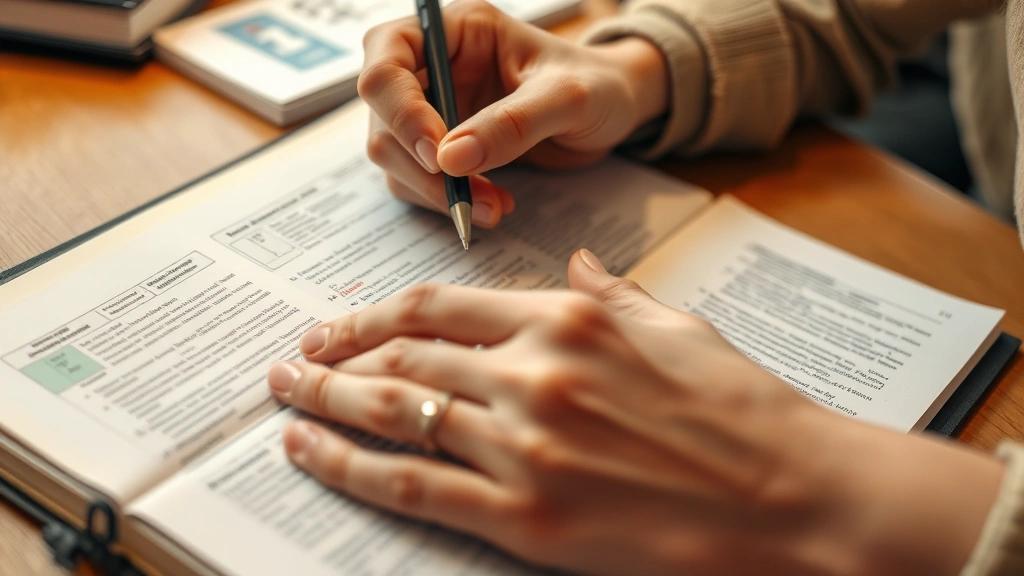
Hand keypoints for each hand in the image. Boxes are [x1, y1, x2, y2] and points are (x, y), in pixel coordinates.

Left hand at [267, 250, 1002, 575]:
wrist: (795, 499)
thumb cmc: (743, 409)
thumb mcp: (676, 325)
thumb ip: (607, 292)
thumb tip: (568, 265)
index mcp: (566, 320)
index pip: (440, 306)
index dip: (374, 313)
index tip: (338, 323)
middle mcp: (532, 374)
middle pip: (401, 356)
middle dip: (333, 357)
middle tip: (293, 362)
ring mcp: (524, 447)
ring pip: (392, 414)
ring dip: (324, 405)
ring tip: (283, 402)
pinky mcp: (527, 518)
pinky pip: (415, 487)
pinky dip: (351, 469)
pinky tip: (312, 455)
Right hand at [358, 0, 668, 227]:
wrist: (614, 110)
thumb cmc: (596, 85)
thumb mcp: (566, 97)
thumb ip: (512, 123)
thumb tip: (450, 159)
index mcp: (456, 30)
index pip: (387, 60)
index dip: (400, 110)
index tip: (437, 155)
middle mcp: (433, 66)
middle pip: (382, 116)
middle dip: (419, 165)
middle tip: (467, 195)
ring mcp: (433, 108)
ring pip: (394, 156)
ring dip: (434, 192)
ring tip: (492, 207)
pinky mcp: (442, 148)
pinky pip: (418, 181)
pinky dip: (446, 201)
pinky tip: (490, 204)